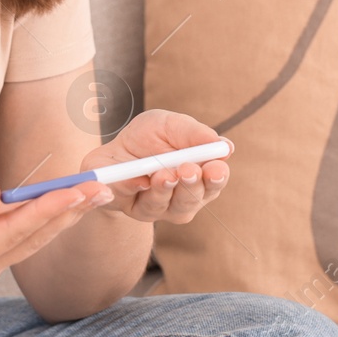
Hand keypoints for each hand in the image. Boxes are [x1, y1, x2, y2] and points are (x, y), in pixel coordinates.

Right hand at [0, 169, 112, 286]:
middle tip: (101, 187)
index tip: (75, 190)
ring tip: (95, 192)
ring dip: (65, 215)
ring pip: (33, 238)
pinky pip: (25, 236)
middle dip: (67, 210)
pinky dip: (48, 218)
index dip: (47, 208)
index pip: (13, 229)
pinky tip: (70, 202)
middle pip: (32, 237)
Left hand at [78, 110, 231, 223]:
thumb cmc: (147, 138)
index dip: (217, 176)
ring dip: (165, 188)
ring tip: (162, 174)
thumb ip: (193, 133)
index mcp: (200, 175)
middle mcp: (184, 197)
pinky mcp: (136, 210)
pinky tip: (138, 181)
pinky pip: (137, 203)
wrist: (112, 154)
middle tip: (187, 170)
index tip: (215, 168)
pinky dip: (135, 190)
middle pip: (194, 199)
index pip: (215, 180)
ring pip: (167, 206)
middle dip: (192, 185)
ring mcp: (161, 208)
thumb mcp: (168, 125)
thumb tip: (225, 145)